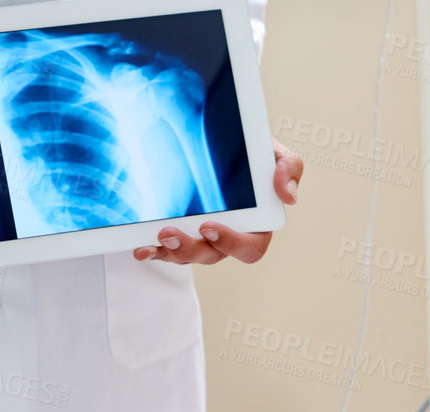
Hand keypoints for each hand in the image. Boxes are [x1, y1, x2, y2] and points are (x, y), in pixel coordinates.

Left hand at [134, 138, 303, 264]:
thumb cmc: (254, 153)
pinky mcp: (181, 232)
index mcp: (257, 226)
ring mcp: (203, 238)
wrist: (224, 138)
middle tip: (170, 233)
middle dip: (190, 249)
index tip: (209, 227)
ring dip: (169, 251)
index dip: (230, 243)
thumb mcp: (276, 153)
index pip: (250, 248)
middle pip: (212, 256)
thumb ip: (289, 168)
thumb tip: (288, 196)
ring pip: (187, 255)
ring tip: (155, 238)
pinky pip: (167, 248)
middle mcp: (228, 237)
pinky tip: (140, 247)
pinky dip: (153, 249)